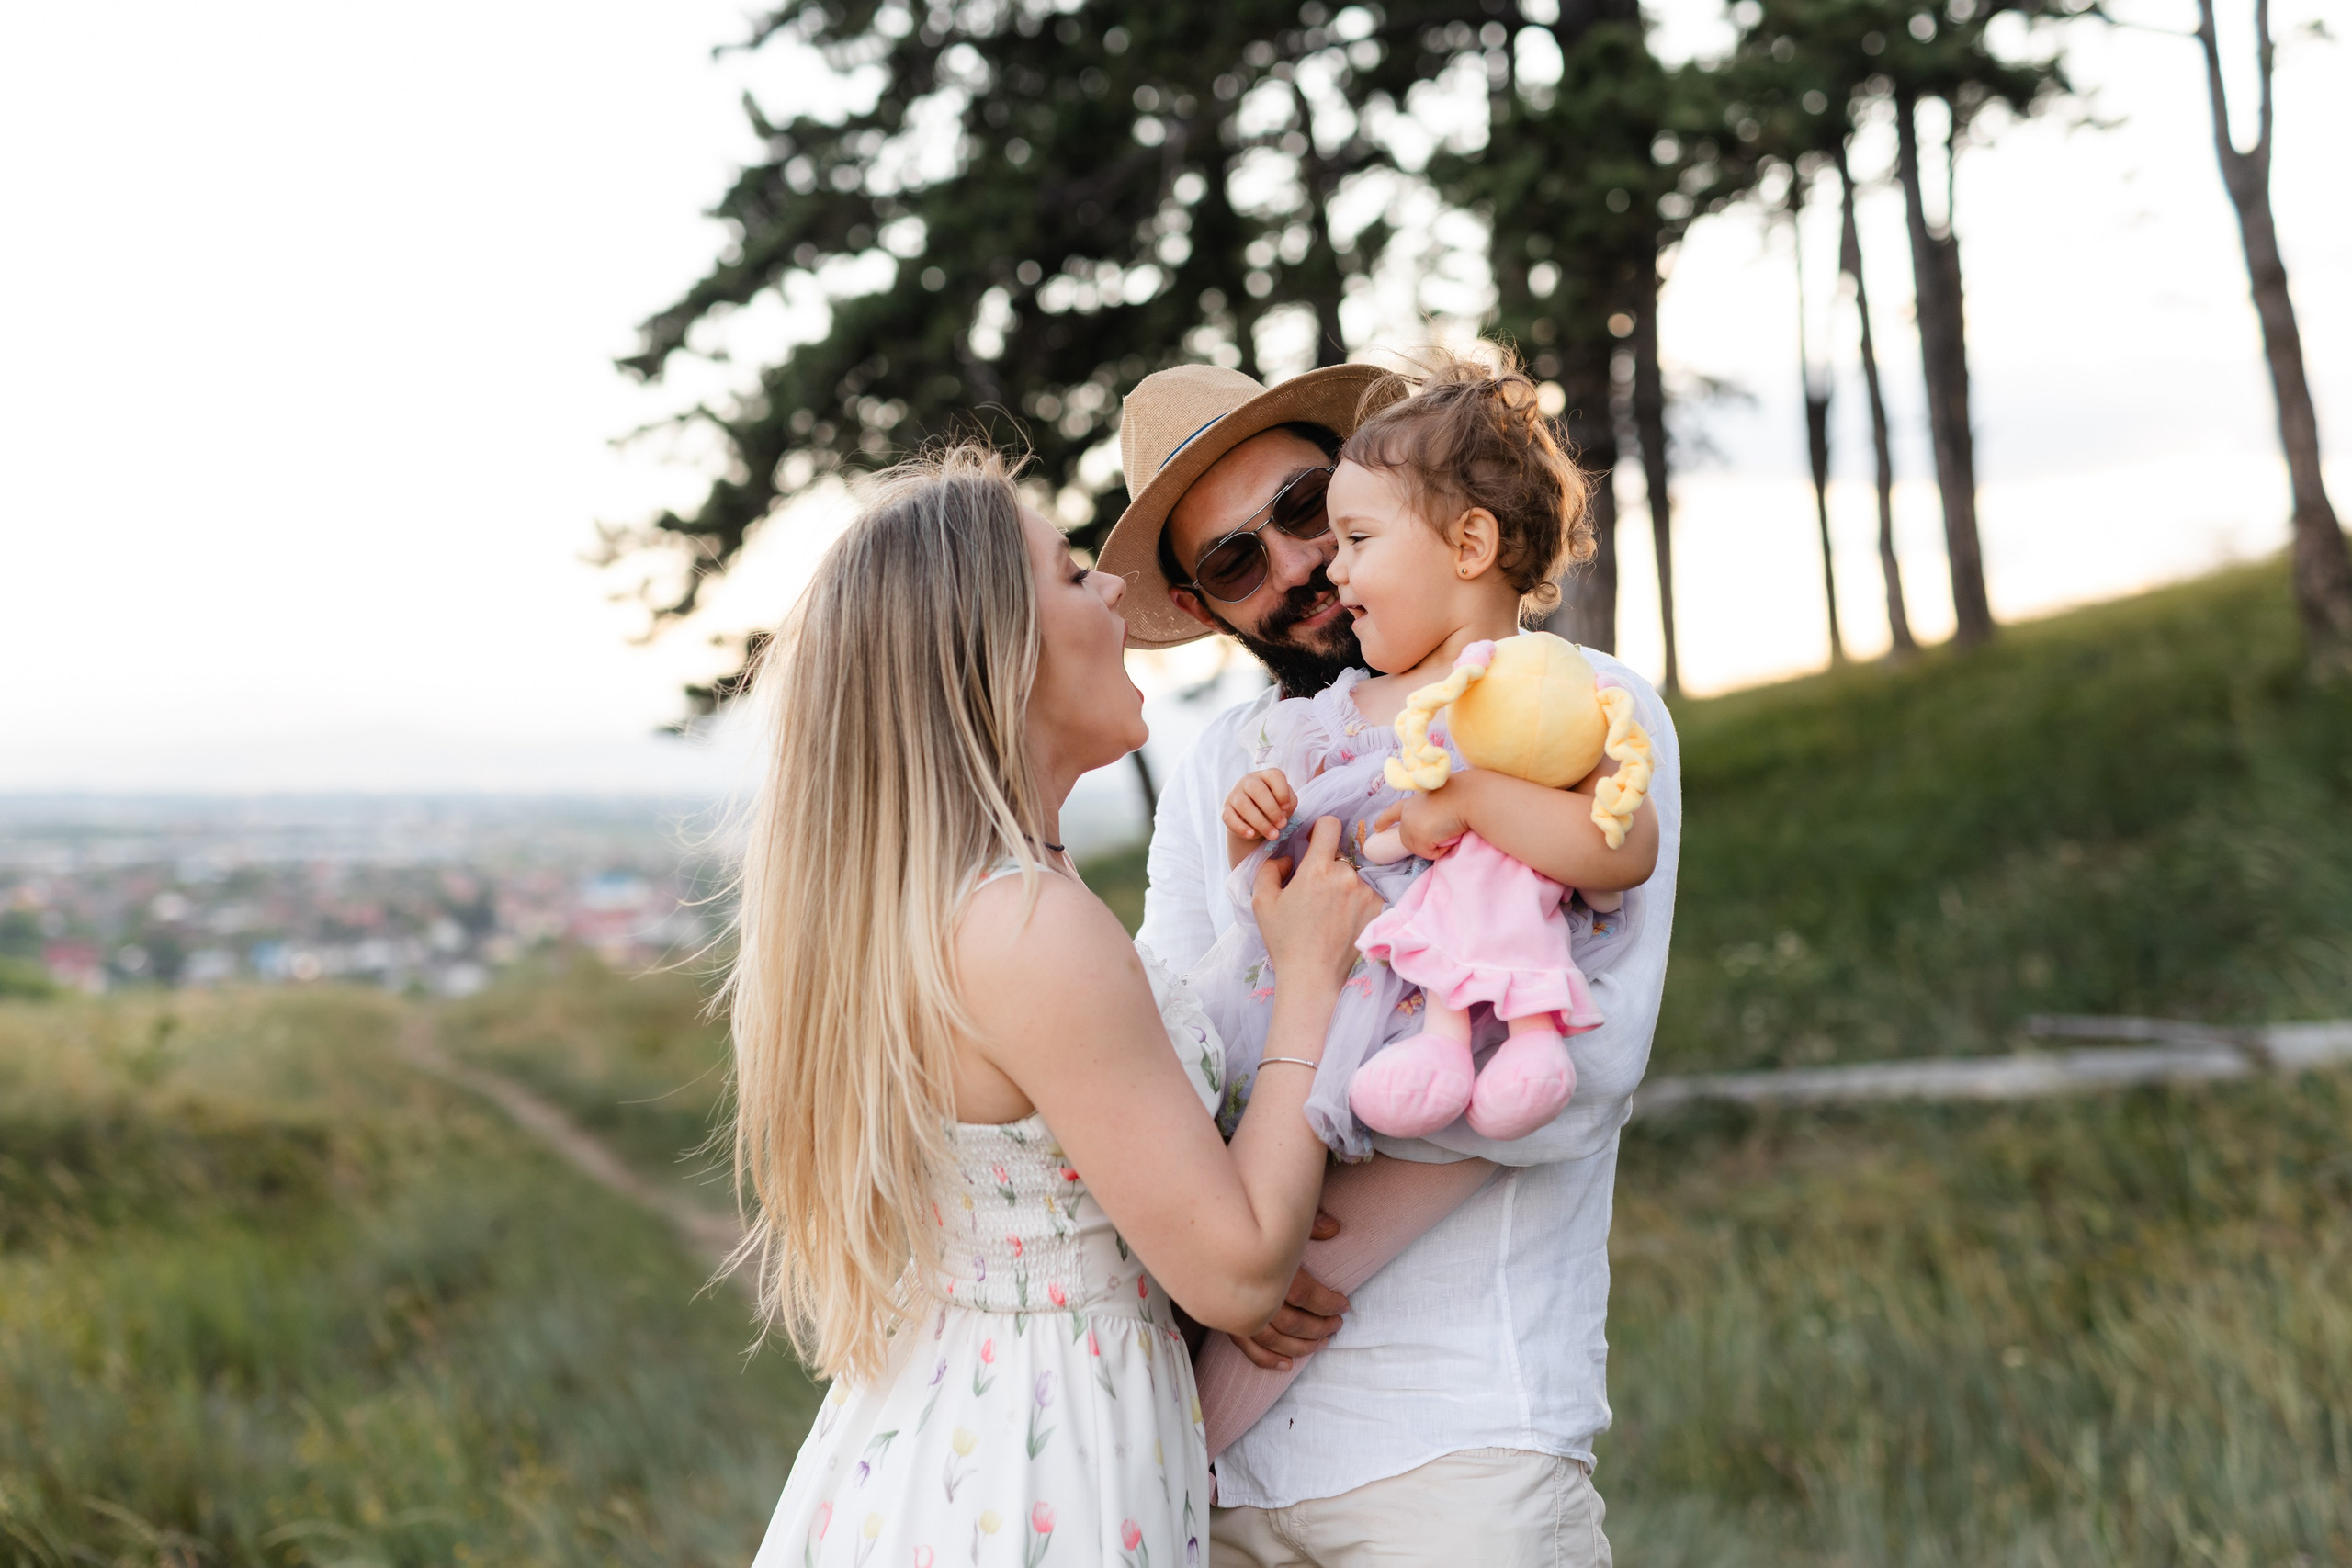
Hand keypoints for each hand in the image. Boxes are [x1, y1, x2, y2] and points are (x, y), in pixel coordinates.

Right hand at [1223, 768, 1296, 844]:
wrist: (1253, 819)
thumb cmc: (1273, 806)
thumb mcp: (1285, 803)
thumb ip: (1289, 803)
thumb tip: (1283, 810)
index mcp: (1266, 776)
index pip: (1274, 776)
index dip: (1282, 792)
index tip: (1287, 808)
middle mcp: (1249, 781)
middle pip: (1257, 790)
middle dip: (1272, 809)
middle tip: (1282, 825)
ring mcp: (1235, 794)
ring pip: (1243, 805)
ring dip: (1260, 822)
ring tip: (1273, 835)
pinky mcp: (1226, 809)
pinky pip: (1229, 817)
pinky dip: (1240, 827)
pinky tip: (1251, 834)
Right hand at [1229, 1214, 1348, 1369]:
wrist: (1195, 1217)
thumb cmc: (1239, 1211)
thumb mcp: (1278, 1208)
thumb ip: (1306, 1222)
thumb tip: (1333, 1230)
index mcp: (1266, 1264)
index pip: (1305, 1294)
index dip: (1328, 1303)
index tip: (1344, 1305)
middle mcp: (1248, 1289)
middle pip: (1290, 1321)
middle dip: (1317, 1327)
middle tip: (1336, 1325)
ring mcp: (1233, 1307)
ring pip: (1269, 1337)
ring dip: (1297, 1346)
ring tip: (1319, 1345)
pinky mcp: (1221, 1316)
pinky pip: (1244, 1345)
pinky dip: (1265, 1358)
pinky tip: (1285, 1365)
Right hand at [1254, 815, 1384, 987]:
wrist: (1312, 977)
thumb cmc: (1284, 940)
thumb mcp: (1262, 901)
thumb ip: (1270, 867)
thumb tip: (1289, 858)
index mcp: (1317, 869)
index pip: (1330, 824)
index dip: (1320, 831)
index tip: (1314, 845)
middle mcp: (1346, 876)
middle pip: (1340, 855)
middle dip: (1328, 868)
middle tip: (1315, 895)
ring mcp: (1366, 893)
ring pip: (1354, 876)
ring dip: (1343, 887)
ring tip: (1329, 914)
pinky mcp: (1379, 910)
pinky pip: (1367, 894)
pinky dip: (1356, 903)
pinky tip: (1343, 923)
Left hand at [1370, 778, 1473, 862]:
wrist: (1467, 797)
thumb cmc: (1460, 796)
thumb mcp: (1438, 803)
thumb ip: (1428, 814)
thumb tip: (1432, 829)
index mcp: (1412, 802)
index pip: (1394, 812)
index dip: (1385, 820)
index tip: (1377, 828)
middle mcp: (1407, 813)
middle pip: (1408, 839)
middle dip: (1424, 841)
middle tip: (1444, 830)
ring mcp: (1410, 825)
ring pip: (1419, 849)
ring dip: (1435, 846)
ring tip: (1448, 830)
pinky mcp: (1417, 837)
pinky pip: (1430, 854)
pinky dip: (1442, 850)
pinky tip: (1449, 836)